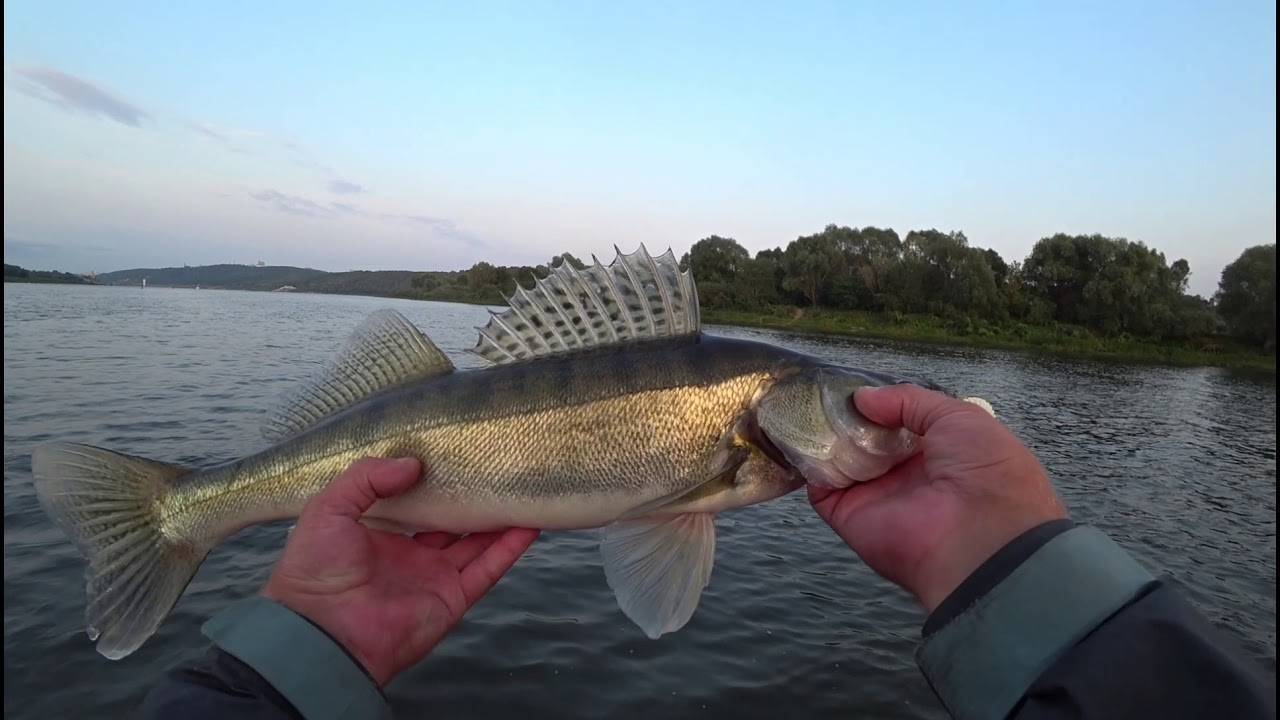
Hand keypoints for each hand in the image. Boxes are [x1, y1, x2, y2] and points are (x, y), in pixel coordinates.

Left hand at [263, 457, 538, 685]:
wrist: (324, 632)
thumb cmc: (315, 569)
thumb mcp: (328, 507)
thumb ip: (368, 477)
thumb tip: (414, 464)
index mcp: (378, 536)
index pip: (413, 504)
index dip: (433, 482)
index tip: (453, 455)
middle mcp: (409, 556)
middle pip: (451, 523)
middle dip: (470, 499)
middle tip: (494, 468)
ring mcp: (433, 577)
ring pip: (476, 543)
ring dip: (499, 520)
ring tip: (522, 488)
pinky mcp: (452, 598)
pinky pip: (488, 568)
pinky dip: (510, 547)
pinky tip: (530, 522)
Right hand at [809, 385, 1065, 611]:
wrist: (980, 539)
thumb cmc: (981, 469)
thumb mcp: (958, 417)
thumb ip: (908, 401)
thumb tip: (861, 397)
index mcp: (936, 451)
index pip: (897, 422)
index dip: (876, 402)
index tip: (851, 383)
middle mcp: (903, 474)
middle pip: (863, 440)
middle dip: (843, 416)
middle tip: (818, 389)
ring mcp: (874, 496)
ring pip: (838, 460)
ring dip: (822, 436)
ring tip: (802, 404)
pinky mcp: (849, 516)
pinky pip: (820, 488)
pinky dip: (808, 466)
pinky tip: (799, 436)